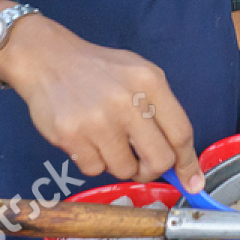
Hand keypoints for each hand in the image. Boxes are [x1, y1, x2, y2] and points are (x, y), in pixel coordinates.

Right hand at [0, 12, 203, 191]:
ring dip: (118, 163)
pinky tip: (85, 138)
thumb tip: (183, 163)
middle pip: (159, 160)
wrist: (47, 58)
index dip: (188, 163)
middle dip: (152, 170)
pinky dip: (92, 161)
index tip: (192, 181)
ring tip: (105, 139)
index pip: (181, 133)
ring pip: (125, 170)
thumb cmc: (98, 71)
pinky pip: (94, 169)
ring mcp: (98, 120)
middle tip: (141, 164)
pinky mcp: (71, 136)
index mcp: (150, 82)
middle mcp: (127, 101)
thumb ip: (162, 113)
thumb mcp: (139, 75)